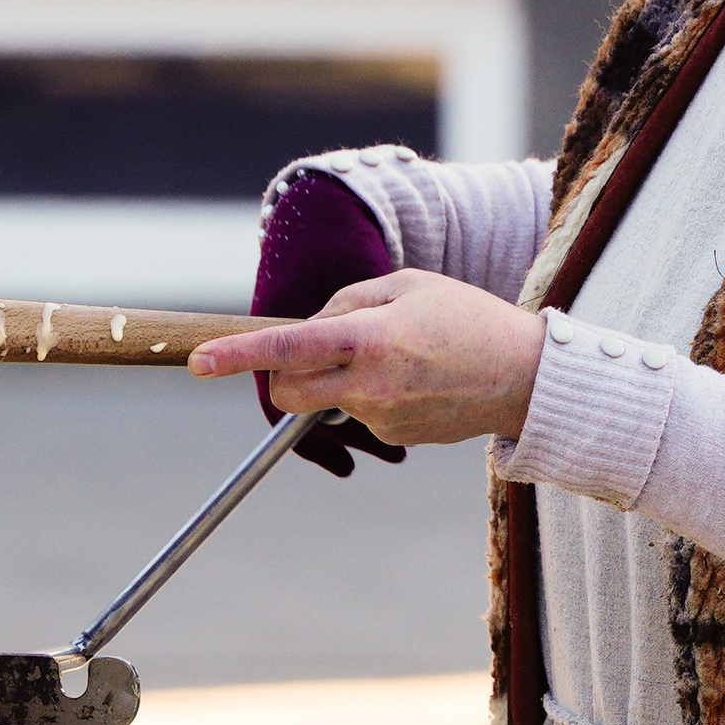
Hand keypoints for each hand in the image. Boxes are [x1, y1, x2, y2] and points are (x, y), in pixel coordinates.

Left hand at [191, 271, 546, 448]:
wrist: (525, 377)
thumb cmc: (467, 319)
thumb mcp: (407, 285)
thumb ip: (348, 302)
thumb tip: (306, 331)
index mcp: (369, 338)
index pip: (288, 349)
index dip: (238, 355)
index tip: (198, 362)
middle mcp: (369, 384)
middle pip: (289, 393)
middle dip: (281, 377)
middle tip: (311, 353)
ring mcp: (381, 418)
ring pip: (329, 401)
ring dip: (342, 381)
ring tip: (402, 357)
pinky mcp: (396, 438)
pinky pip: (362, 415)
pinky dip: (374, 396)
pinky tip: (418, 381)